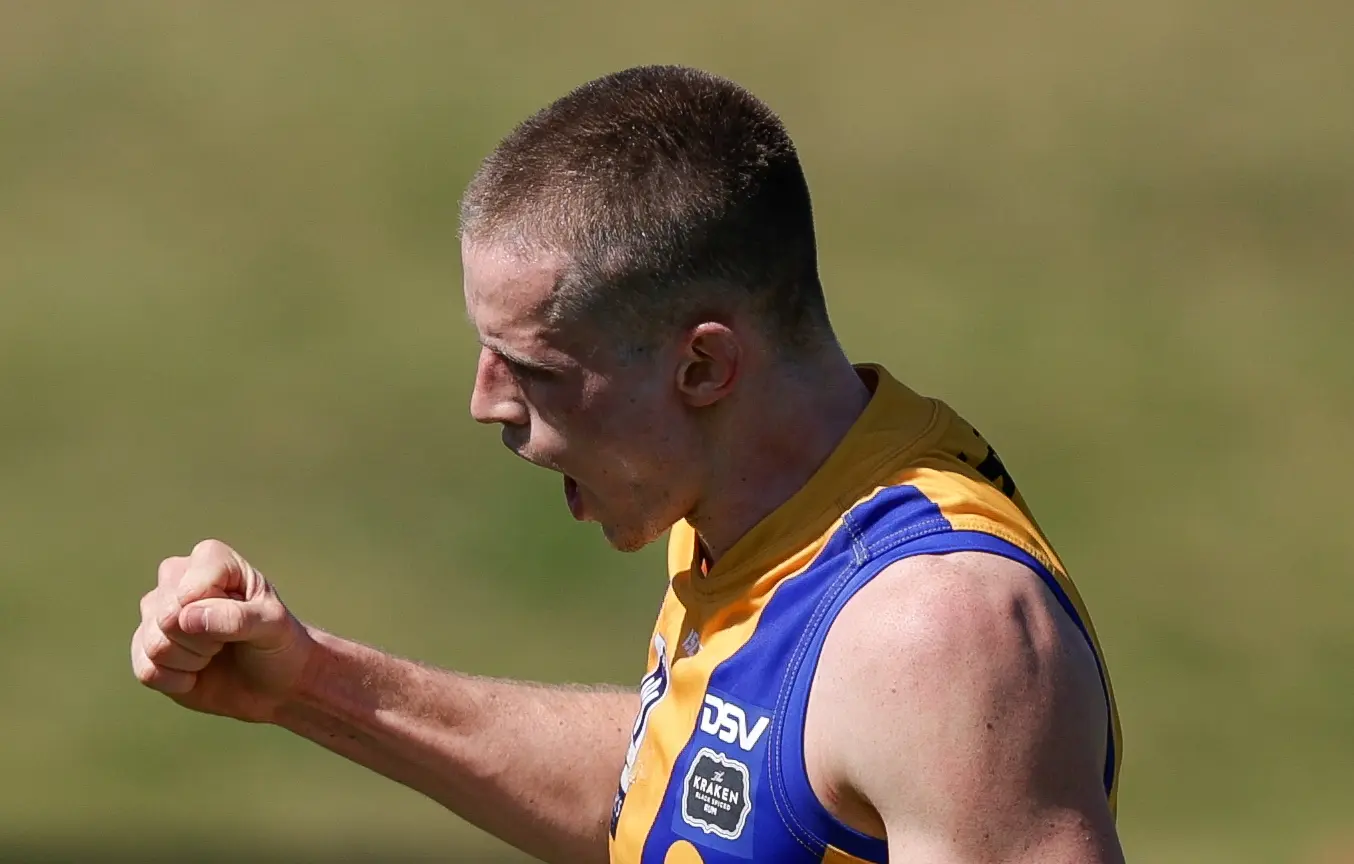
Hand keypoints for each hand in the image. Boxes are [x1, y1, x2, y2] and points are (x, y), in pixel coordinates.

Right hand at [131, 539, 314, 722]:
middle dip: (203, 641)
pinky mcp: (145, 646)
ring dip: (192, 662)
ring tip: (214, 653)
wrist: (274, 682)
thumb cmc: (277, 644)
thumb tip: (186, 617)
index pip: (190, 591)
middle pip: (167, 617)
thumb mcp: (273, 627)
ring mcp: (156, 612)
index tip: (245, 619)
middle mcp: (176, 578)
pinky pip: (146, 670)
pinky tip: (196, 673)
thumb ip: (237, 617)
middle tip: (228, 640)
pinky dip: (177, 681)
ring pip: (155, 645)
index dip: (217, 616)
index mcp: (210, 559)